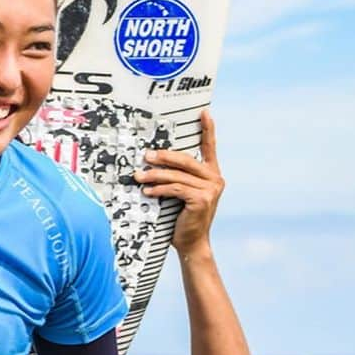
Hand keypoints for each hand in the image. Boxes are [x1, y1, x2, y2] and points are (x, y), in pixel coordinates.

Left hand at [134, 110, 223, 258]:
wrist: (191, 243)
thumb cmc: (182, 216)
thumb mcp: (182, 192)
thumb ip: (178, 176)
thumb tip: (153, 159)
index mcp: (212, 173)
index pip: (210, 147)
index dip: (208, 129)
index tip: (204, 112)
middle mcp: (215, 178)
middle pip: (185, 160)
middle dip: (163, 157)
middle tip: (146, 156)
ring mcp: (211, 189)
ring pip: (177, 176)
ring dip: (154, 176)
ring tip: (138, 176)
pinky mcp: (202, 199)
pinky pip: (175, 188)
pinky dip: (158, 189)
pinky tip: (147, 191)